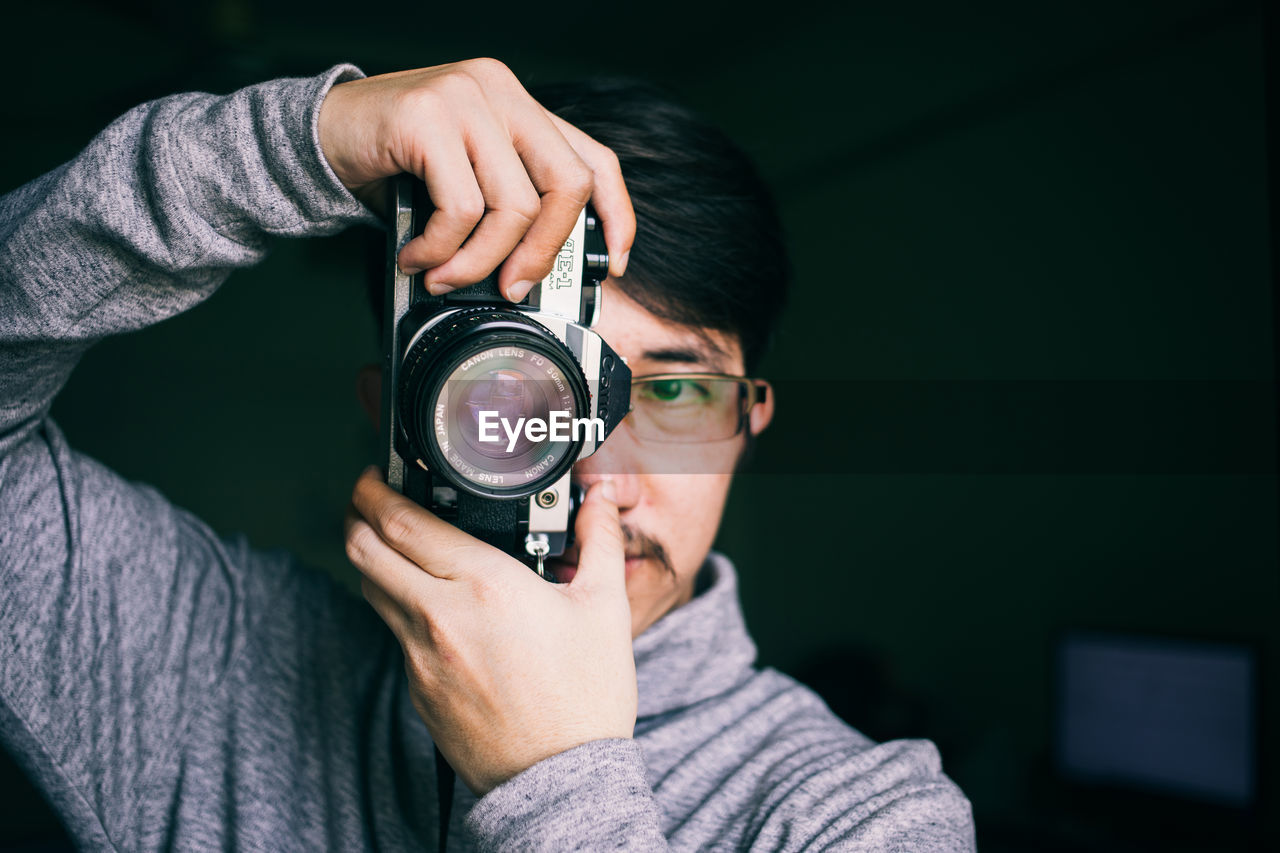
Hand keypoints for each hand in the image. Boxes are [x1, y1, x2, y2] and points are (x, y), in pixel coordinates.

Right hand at [317, 58, 634, 300]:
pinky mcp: (427, 116)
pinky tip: (415, 256)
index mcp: (521, 107)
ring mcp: (466, 98)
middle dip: (542, 252)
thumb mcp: (465, 180)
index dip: (616, 215)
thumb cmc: (394, 165)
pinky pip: (460, 207)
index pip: (594, 159)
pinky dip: (440, 250)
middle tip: (512, 288)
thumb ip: (505, 204)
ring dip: (479, 261)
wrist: (318, 136)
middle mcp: (501, 92)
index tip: (611, 263)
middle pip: (567, 184)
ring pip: (513, 205)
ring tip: (445, 277)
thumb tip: (538, 273)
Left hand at [343, 468, 636, 795]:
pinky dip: (397, 605)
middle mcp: (440, 616)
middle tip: (367, 498)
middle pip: (364, 550)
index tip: (376, 476)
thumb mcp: (604, 608)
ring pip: (370, 591)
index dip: (375, 491)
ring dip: (370, 558)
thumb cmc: (585, 696)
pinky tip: (425, 601)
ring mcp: (421, 656)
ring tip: (390, 542)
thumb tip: (601, 499)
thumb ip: (599, 540)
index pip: (403, 523)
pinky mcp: (417, 689)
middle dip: (356, 515)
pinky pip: (394, 633)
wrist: (561, 778)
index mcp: (485, 585)